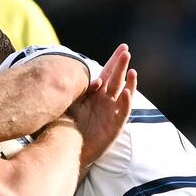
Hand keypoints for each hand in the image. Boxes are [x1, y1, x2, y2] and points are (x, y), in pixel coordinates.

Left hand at [67, 44, 136, 166]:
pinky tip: (126, 92)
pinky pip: (122, 112)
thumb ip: (77, 89)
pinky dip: (125, 102)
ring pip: (123, 94)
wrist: (66, 147)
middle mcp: (105, 101)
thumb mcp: (69, 103)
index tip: (121, 48)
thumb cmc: (64, 125)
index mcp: (95, 94)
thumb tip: (86, 76)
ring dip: (128, 83)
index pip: (107, 73)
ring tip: (131, 71)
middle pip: (116, 79)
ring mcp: (112, 113)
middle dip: (121, 65)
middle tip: (126, 51)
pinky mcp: (115, 126)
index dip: (113, 61)